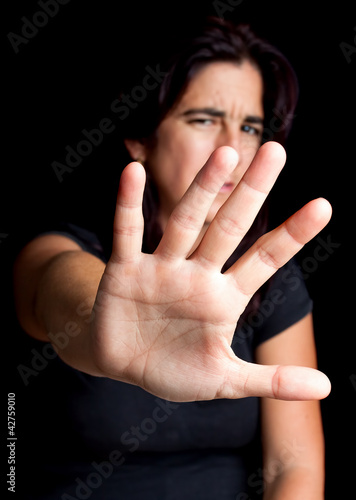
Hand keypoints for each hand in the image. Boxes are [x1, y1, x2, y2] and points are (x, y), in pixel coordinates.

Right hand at [90, 142, 331, 401]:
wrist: (123, 363)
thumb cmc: (175, 368)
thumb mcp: (225, 380)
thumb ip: (272, 380)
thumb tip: (326, 386)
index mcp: (224, 298)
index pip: (265, 260)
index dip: (293, 235)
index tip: (324, 205)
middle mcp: (197, 275)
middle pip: (228, 228)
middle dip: (251, 193)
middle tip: (276, 152)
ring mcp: (162, 269)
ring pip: (185, 223)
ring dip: (202, 190)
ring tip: (224, 154)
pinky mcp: (126, 270)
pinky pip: (127, 234)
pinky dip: (128, 205)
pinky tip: (134, 173)